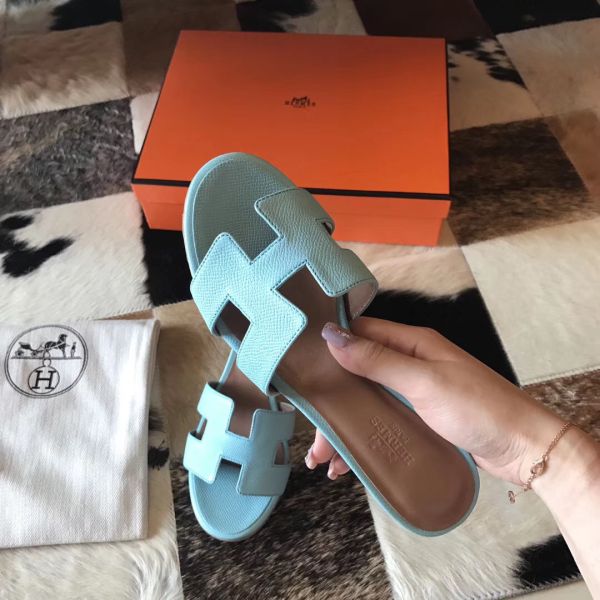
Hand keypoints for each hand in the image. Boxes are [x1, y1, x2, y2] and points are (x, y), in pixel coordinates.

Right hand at [306, 317, 564, 485]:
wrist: (524, 450)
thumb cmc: (477, 408)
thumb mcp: (423, 381)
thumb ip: (377, 360)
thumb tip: (332, 335)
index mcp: (412, 344)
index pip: (362, 334)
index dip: (331, 345)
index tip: (301, 366)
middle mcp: (411, 365)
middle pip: (359, 375)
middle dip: (334, 402)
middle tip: (312, 432)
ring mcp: (415, 395)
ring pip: (369, 404)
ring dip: (346, 428)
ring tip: (323, 460)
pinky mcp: (420, 421)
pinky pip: (383, 425)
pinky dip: (365, 441)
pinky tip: (349, 464)